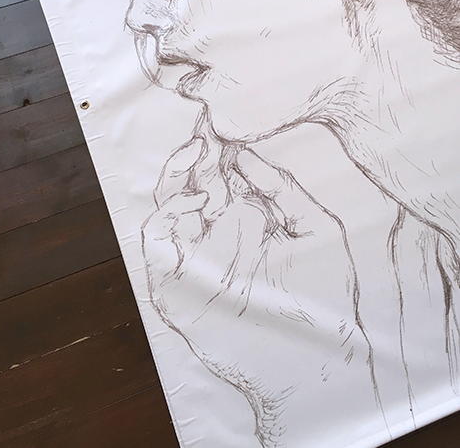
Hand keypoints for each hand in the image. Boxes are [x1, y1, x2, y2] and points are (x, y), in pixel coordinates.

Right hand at [142, 138, 381, 445]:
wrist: (317, 358)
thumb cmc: (324, 295)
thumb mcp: (316, 226)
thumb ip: (282, 188)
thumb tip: (246, 153)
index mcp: (244, 221)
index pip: (218, 176)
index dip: (215, 149)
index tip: (219, 124)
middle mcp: (214, 237)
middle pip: (186, 184)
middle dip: (193, 155)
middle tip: (205, 133)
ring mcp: (192, 260)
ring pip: (168, 205)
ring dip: (179, 177)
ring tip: (200, 158)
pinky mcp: (175, 283)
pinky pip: (158, 240)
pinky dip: (168, 215)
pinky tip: (197, 203)